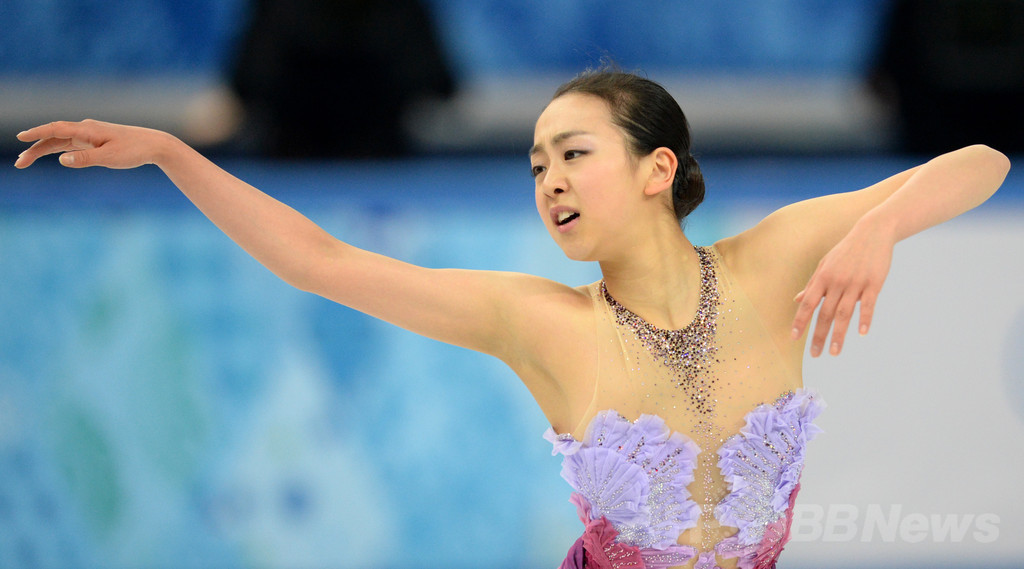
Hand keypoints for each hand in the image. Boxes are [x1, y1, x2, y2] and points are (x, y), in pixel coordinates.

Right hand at [14, 119, 172, 169]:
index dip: (37, 133)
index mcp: (87, 130)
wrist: (153, 145)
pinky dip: (57, 149)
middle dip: (34, 148)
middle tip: (19, 163)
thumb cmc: (134, 151)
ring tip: (25, 161)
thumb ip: (85, 159)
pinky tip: (48, 154)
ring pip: (59, 141)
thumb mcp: (110, 158)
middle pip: (53, 137)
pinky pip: (70, 144)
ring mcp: (89, 135)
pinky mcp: (94, 141)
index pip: (56, 129)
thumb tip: (61, 159)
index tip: (20, 138)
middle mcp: (85, 129)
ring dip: (43, 150)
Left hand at [790, 216, 894, 356]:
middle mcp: (837, 282)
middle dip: (819, 336)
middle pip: (826, 314)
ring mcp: (856, 283)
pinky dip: (865, 318)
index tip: (794, 338)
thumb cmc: (845, 251)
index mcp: (822, 278)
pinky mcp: (874, 283)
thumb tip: (797, 300)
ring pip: (845, 313)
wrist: (873, 232)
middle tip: (815, 355)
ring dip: (839, 334)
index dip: (800, 321)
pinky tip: (862, 333)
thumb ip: (812, 284)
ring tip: (835, 352)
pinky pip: (869, 304)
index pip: (808, 304)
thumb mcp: (825, 265)